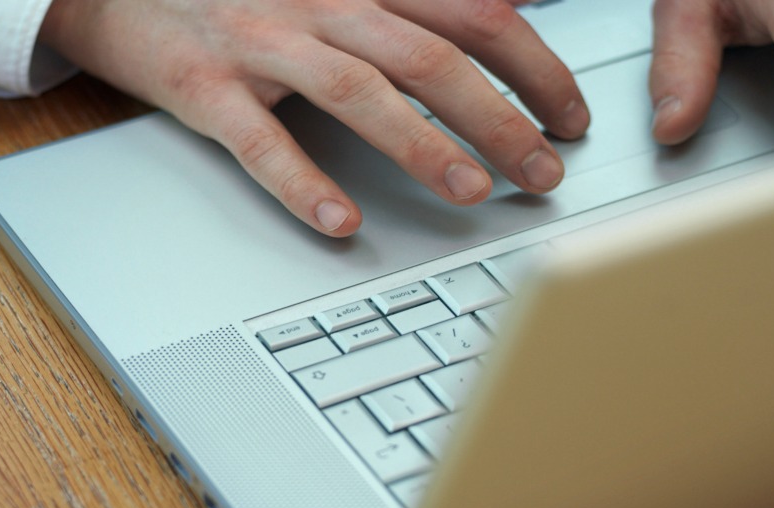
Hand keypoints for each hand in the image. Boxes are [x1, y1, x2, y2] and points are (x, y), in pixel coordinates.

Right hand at [40, 0, 589, 236]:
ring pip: (359, 90)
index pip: (474, 13)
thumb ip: (405, 4)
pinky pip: (260, 138)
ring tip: (472, 192)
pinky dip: (303, 180)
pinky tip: (340, 220)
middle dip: (501, 115)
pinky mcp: (204, 85)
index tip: (569, 116)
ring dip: (422, 143)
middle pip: (431, 54)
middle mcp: (321, 0)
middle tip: (544, 171)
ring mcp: (261, 41)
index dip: (535, 65)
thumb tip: (501, 23)